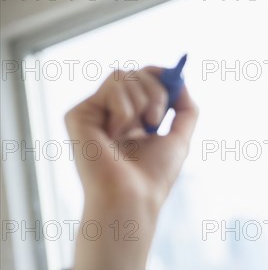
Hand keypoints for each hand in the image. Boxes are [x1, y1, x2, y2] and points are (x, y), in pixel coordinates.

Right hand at [65, 66, 197, 209]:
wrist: (132, 196)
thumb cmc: (154, 175)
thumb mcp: (180, 138)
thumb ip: (186, 109)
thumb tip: (181, 81)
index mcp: (132, 119)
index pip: (141, 79)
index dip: (157, 73)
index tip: (175, 76)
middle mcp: (110, 114)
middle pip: (134, 73)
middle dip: (157, 91)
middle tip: (157, 121)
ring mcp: (94, 113)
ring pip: (123, 75)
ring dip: (144, 101)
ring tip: (142, 130)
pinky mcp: (78, 115)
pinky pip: (111, 89)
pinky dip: (125, 112)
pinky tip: (115, 136)